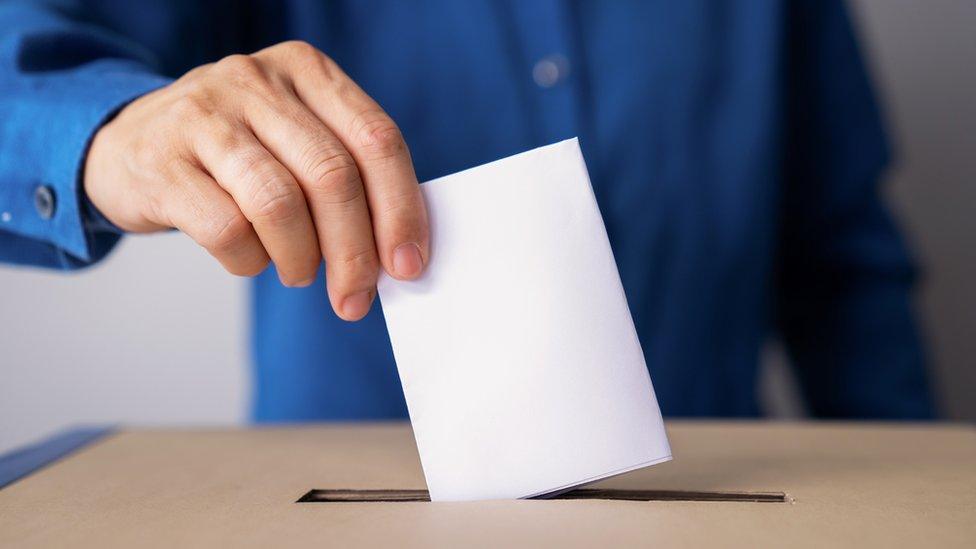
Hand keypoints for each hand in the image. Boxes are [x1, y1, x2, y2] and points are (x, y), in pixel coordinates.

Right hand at [84, 41, 428, 320]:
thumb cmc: (234, 154)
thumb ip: (347, 176)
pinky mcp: (161, 160)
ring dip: (302, 258)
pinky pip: (226, 229)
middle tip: (356, 296)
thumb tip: (400, 252)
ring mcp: (203, 115)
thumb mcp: (294, 138)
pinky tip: (251, 260)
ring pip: (280, 203)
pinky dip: (250, 261)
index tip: (409, 263)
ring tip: (300, 273)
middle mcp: (256, 81)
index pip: (376, 139)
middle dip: (355, 251)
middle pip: (332, 175)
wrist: (129, 144)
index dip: (401, 208)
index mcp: (306, 70)